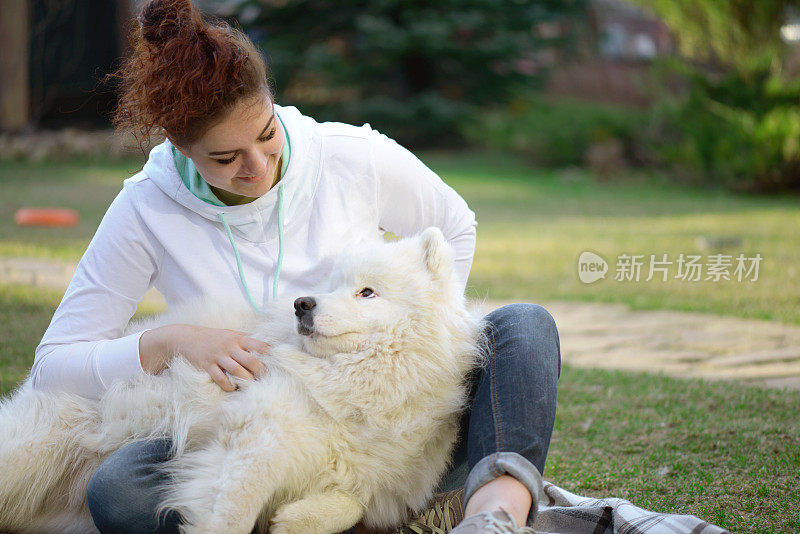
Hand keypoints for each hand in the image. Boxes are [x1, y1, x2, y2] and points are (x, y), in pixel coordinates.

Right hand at [139, 324, 269, 391]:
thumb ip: (246, 340)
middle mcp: (229, 346)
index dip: (269, 355)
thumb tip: (266, 346)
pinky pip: (221, 379)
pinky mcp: (207, 366)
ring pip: (237, 371)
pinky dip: (229, 385)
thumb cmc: (213, 338)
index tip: (277, 363)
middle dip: (261, 371)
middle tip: (267, 379)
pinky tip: (233, 388)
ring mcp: (218, 357)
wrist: (186, 338)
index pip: (259, 345)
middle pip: (251, 360)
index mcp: (238, 338)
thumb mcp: (230, 334)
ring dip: (247, 380)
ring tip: (253, 386)